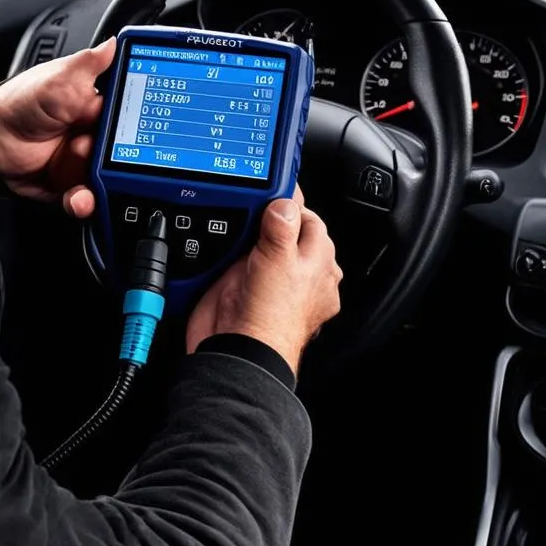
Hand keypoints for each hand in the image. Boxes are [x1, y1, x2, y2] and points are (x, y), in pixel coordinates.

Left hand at [0, 38, 115, 217]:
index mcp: (100, 107)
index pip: (133, 119)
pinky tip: (79, 197)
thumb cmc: (19, 103)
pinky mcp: (71, 186)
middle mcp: (97, 136)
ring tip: (78, 165)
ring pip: (110, 180)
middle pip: (127, 154)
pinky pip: (88, 200)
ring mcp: (85, 163)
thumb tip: (115, 43)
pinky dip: (86, 203)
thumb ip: (88, 65)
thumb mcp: (56, 79)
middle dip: (115, 157)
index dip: (137, 128)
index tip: (130, 132)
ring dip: (99, 180)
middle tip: (88, 144)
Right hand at [186, 188, 342, 377]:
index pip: (309, 220)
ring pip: (265, 248)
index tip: (271, 193)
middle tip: (251, 209)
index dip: (290, 204)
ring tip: (236, 227)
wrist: (238, 351)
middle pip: (287, 232)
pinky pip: (242, 263)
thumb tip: (285, 202)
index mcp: (319, 263)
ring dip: (250, 237)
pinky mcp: (247, 290)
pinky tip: (226, 251)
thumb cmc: (270, 317)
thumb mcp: (280, 258)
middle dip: (269, 220)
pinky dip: (234, 255)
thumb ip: (282, 225)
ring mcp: (273, 283)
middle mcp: (299, 275)